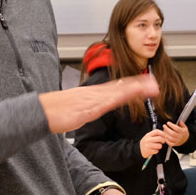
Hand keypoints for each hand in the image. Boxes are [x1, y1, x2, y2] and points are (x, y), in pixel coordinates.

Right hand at [39, 74, 157, 133]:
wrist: (40, 112)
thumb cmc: (54, 111)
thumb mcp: (74, 108)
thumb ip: (85, 107)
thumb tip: (90, 109)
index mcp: (93, 94)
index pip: (116, 87)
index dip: (131, 84)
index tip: (145, 82)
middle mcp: (95, 93)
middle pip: (121, 86)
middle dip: (139, 84)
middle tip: (155, 82)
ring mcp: (93, 99)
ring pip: (119, 91)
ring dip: (136, 88)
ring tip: (152, 87)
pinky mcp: (90, 107)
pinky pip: (109, 101)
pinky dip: (121, 97)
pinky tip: (131, 95)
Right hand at [139, 129, 165, 157]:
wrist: (139, 149)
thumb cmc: (147, 142)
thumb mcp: (149, 136)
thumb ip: (155, 134)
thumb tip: (165, 133)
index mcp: (148, 135)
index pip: (156, 131)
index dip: (162, 133)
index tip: (165, 136)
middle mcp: (147, 139)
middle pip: (159, 138)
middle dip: (163, 140)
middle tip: (163, 142)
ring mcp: (148, 145)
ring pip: (159, 145)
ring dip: (160, 146)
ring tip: (158, 146)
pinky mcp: (148, 151)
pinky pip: (157, 151)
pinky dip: (157, 151)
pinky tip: (154, 150)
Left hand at [161, 121, 188, 146]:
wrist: (185, 140)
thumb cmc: (183, 133)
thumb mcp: (184, 127)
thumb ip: (182, 124)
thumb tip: (179, 121)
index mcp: (182, 132)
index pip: (177, 128)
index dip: (171, 125)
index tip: (168, 122)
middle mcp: (180, 137)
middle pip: (172, 133)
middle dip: (167, 129)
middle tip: (164, 125)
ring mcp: (177, 141)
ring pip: (170, 138)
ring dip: (166, 134)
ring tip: (164, 130)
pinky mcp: (174, 144)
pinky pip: (169, 143)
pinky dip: (166, 139)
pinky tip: (165, 135)